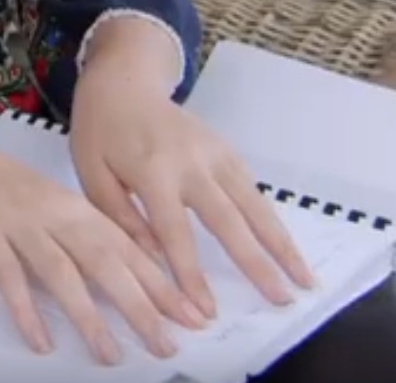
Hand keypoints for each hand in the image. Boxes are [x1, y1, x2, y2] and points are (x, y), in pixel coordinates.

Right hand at [0, 139, 204, 363]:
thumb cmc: (4, 190)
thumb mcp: (52, 206)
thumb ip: (85, 236)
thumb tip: (127, 280)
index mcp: (77, 207)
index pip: (129, 247)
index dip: (162, 283)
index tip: (193, 316)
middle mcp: (55, 214)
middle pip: (105, 261)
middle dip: (140, 305)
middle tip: (167, 344)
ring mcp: (20, 224)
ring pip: (61, 272)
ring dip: (89, 316)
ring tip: (110, 356)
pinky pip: (9, 277)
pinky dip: (26, 310)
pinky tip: (40, 341)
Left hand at [71, 26, 315, 317]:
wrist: (124, 82)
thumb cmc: (100, 133)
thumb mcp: (91, 174)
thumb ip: (120, 218)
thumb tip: (154, 261)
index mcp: (151, 169)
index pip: (175, 230)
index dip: (190, 273)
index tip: (205, 312)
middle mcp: (191, 161)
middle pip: (228, 218)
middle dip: (256, 262)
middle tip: (282, 299)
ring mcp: (214, 152)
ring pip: (253, 202)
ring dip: (281, 241)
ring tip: (304, 279)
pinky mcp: (225, 149)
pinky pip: (251, 188)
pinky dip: (272, 218)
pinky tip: (286, 247)